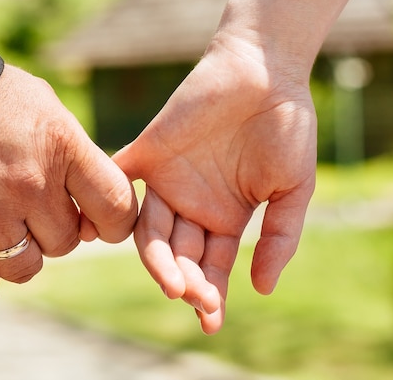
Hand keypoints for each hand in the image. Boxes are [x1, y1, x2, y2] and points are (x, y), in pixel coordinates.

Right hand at [0, 64, 137, 302]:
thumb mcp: (43, 107)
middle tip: (29, 208)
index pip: (117, 207)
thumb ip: (75, 155)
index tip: (101, 224)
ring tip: (1, 227)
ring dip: (19, 255)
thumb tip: (96, 206)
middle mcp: (27, 184)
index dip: (116, 224)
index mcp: (60, 146)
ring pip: (26, 268)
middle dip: (53, 230)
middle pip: (66, 242)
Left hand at [113, 36, 316, 333]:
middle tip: (189, 296)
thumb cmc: (285, 128)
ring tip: (170, 280)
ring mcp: (166, 182)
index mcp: (224, 219)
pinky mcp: (145, 153)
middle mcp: (191, 206)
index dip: (211, 295)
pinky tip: (100, 229)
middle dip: (184, 280)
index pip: (211, 268)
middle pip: (178, 255)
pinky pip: (119, 181)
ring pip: (150, 230)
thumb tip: (261, 288)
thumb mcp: (292, 189)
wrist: (263, 72)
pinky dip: (106, 202)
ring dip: (158, 258)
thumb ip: (279, 237)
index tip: (211, 321)